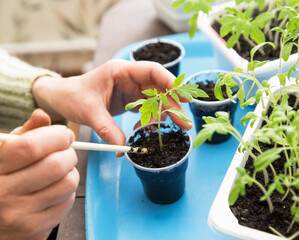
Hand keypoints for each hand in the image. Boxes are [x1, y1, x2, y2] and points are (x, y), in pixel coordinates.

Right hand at [0, 109, 78, 239]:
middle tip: (65, 151)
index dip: (55, 136)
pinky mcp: (35, 230)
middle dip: (68, 153)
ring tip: (60, 171)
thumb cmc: (3, 179)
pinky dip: (67, 192)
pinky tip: (54, 189)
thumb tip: (42, 115)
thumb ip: (26, 134)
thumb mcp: (7, 153)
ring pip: (68, 183)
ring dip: (70, 172)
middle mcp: (3, 194)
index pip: (30, 147)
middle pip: (55, 165)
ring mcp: (19, 215)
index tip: (64, 134)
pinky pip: (68, 202)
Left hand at [32, 59, 191, 153]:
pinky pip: (147, 110)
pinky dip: (148, 121)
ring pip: (156, 100)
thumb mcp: (88, 112)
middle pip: (160, 88)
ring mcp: (132, 89)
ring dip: (162, 116)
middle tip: (184, 123)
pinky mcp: (131, 100)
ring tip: (163, 131)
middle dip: (172, 105)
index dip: (170, 83)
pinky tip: (141, 130)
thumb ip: (106, 129)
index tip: (184, 97)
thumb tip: (122, 148)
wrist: (62, 98)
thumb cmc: (73, 96)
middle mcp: (130, 78)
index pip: (152, 71)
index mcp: (121, 71)